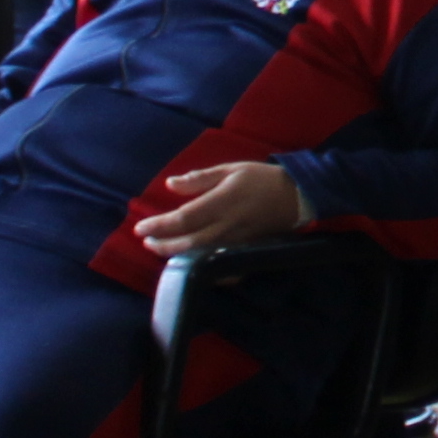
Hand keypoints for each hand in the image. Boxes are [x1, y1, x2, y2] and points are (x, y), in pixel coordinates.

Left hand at [138, 158, 309, 256]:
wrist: (297, 196)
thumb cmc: (261, 179)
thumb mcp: (231, 170)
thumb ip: (200, 179)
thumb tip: (170, 185)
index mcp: (222, 202)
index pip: (183, 219)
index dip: (159, 225)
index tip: (140, 228)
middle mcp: (226, 225)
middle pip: (187, 242)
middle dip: (162, 245)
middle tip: (146, 242)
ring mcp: (236, 241)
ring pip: (200, 255)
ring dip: (176, 255)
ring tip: (161, 250)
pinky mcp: (244, 250)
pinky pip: (218, 264)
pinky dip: (201, 267)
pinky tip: (190, 265)